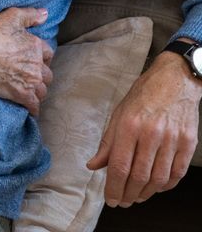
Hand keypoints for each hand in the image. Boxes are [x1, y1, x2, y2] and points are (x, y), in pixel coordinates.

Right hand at [0, 7, 52, 116]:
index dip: (41, 56)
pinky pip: (34, 105)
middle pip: (47, 74)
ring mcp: (31, 81)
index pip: (47, 54)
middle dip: (41, 75)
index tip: (34, 58)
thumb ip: (30, 15)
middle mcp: (37, 66)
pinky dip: (33, 108)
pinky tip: (31, 109)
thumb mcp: (12, 17)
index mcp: (37, 47)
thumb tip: (45, 14)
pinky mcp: (22, 94)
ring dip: (38, 90)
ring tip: (31, 91)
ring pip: (42, 90)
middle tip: (31, 76)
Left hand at [86, 50, 201, 206]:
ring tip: (136, 197)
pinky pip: (177, 172)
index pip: (119, 166)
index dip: (114, 187)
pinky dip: (166, 185)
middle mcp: (151, 134)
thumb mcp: (118, 114)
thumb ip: (107, 143)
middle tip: (122, 201)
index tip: (110, 199)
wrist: (174, 81)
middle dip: (128, 194)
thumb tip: (94, 165)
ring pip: (159, 178)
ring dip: (146, 193)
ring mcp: (173, 139)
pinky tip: (156, 187)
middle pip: (139, 176)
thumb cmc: (143, 96)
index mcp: (129, 126)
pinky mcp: (189, 142)